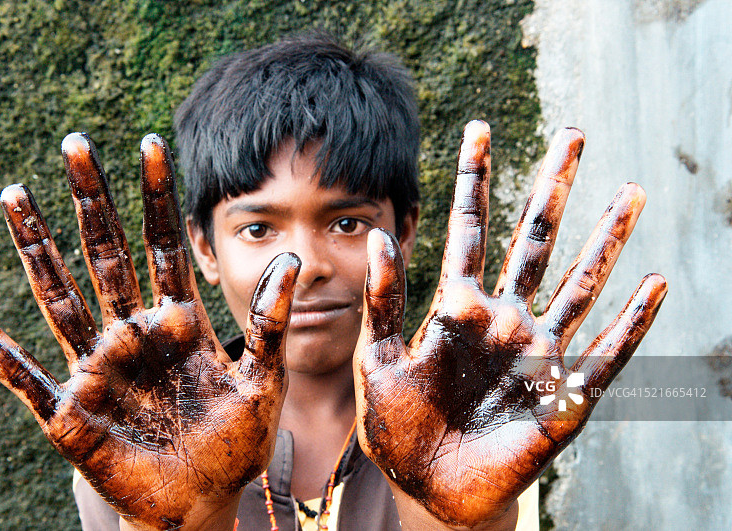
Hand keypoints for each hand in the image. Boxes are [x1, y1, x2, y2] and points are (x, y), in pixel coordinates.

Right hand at [0, 133, 299, 529]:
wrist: (204, 502)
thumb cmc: (236, 443)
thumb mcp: (263, 379)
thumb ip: (271, 323)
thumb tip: (291, 259)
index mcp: (179, 324)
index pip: (163, 247)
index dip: (157, 198)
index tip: (151, 144)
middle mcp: (133, 335)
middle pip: (106, 256)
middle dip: (92, 202)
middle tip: (75, 143)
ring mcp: (98, 370)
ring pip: (61, 299)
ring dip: (38, 251)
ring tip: (16, 196)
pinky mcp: (70, 413)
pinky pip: (26, 375)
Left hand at [354, 120, 666, 527]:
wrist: (429, 490)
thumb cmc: (399, 427)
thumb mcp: (379, 360)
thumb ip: (382, 302)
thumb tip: (378, 235)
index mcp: (456, 308)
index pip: (468, 230)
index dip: (473, 179)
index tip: (478, 128)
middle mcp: (503, 319)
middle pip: (533, 240)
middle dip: (552, 188)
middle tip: (572, 134)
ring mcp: (537, 353)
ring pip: (578, 283)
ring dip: (605, 240)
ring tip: (629, 192)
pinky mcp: (564, 395)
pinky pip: (604, 353)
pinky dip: (630, 322)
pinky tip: (652, 284)